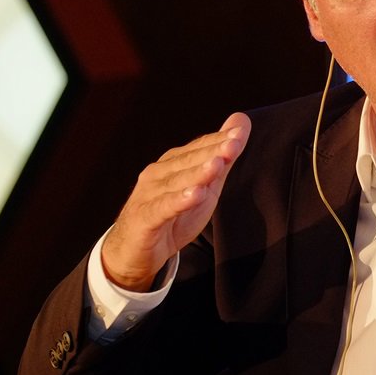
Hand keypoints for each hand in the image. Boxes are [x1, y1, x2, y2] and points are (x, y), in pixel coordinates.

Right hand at [101, 113, 251, 290]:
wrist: (134, 252)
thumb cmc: (173, 216)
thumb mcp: (206, 188)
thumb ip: (224, 157)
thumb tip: (241, 121)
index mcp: (173, 164)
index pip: (199, 148)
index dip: (220, 139)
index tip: (241, 132)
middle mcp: (159, 174)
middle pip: (189, 161)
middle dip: (213, 151)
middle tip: (235, 143)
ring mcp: (149, 194)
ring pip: (176, 182)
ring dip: (197, 173)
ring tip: (217, 164)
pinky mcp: (144, 218)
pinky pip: (163, 208)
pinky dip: (179, 200)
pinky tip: (195, 194)